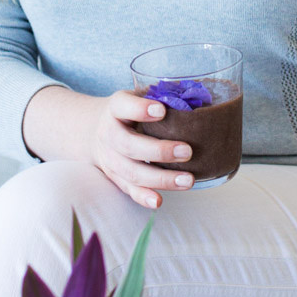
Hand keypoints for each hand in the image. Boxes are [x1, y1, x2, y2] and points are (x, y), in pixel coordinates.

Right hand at [20, 83, 194, 208]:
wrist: (94, 130)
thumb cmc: (129, 110)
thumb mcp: (138, 95)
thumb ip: (162, 96)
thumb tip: (202, 98)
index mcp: (116, 108)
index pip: (123, 106)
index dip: (140, 109)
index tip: (162, 110)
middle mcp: (109, 133)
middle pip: (129, 145)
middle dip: (159, 150)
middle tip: (187, 151)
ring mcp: (110, 158)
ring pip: (131, 171)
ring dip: (160, 178)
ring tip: (188, 180)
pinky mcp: (115, 177)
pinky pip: (128, 189)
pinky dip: (143, 197)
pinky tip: (159, 201)